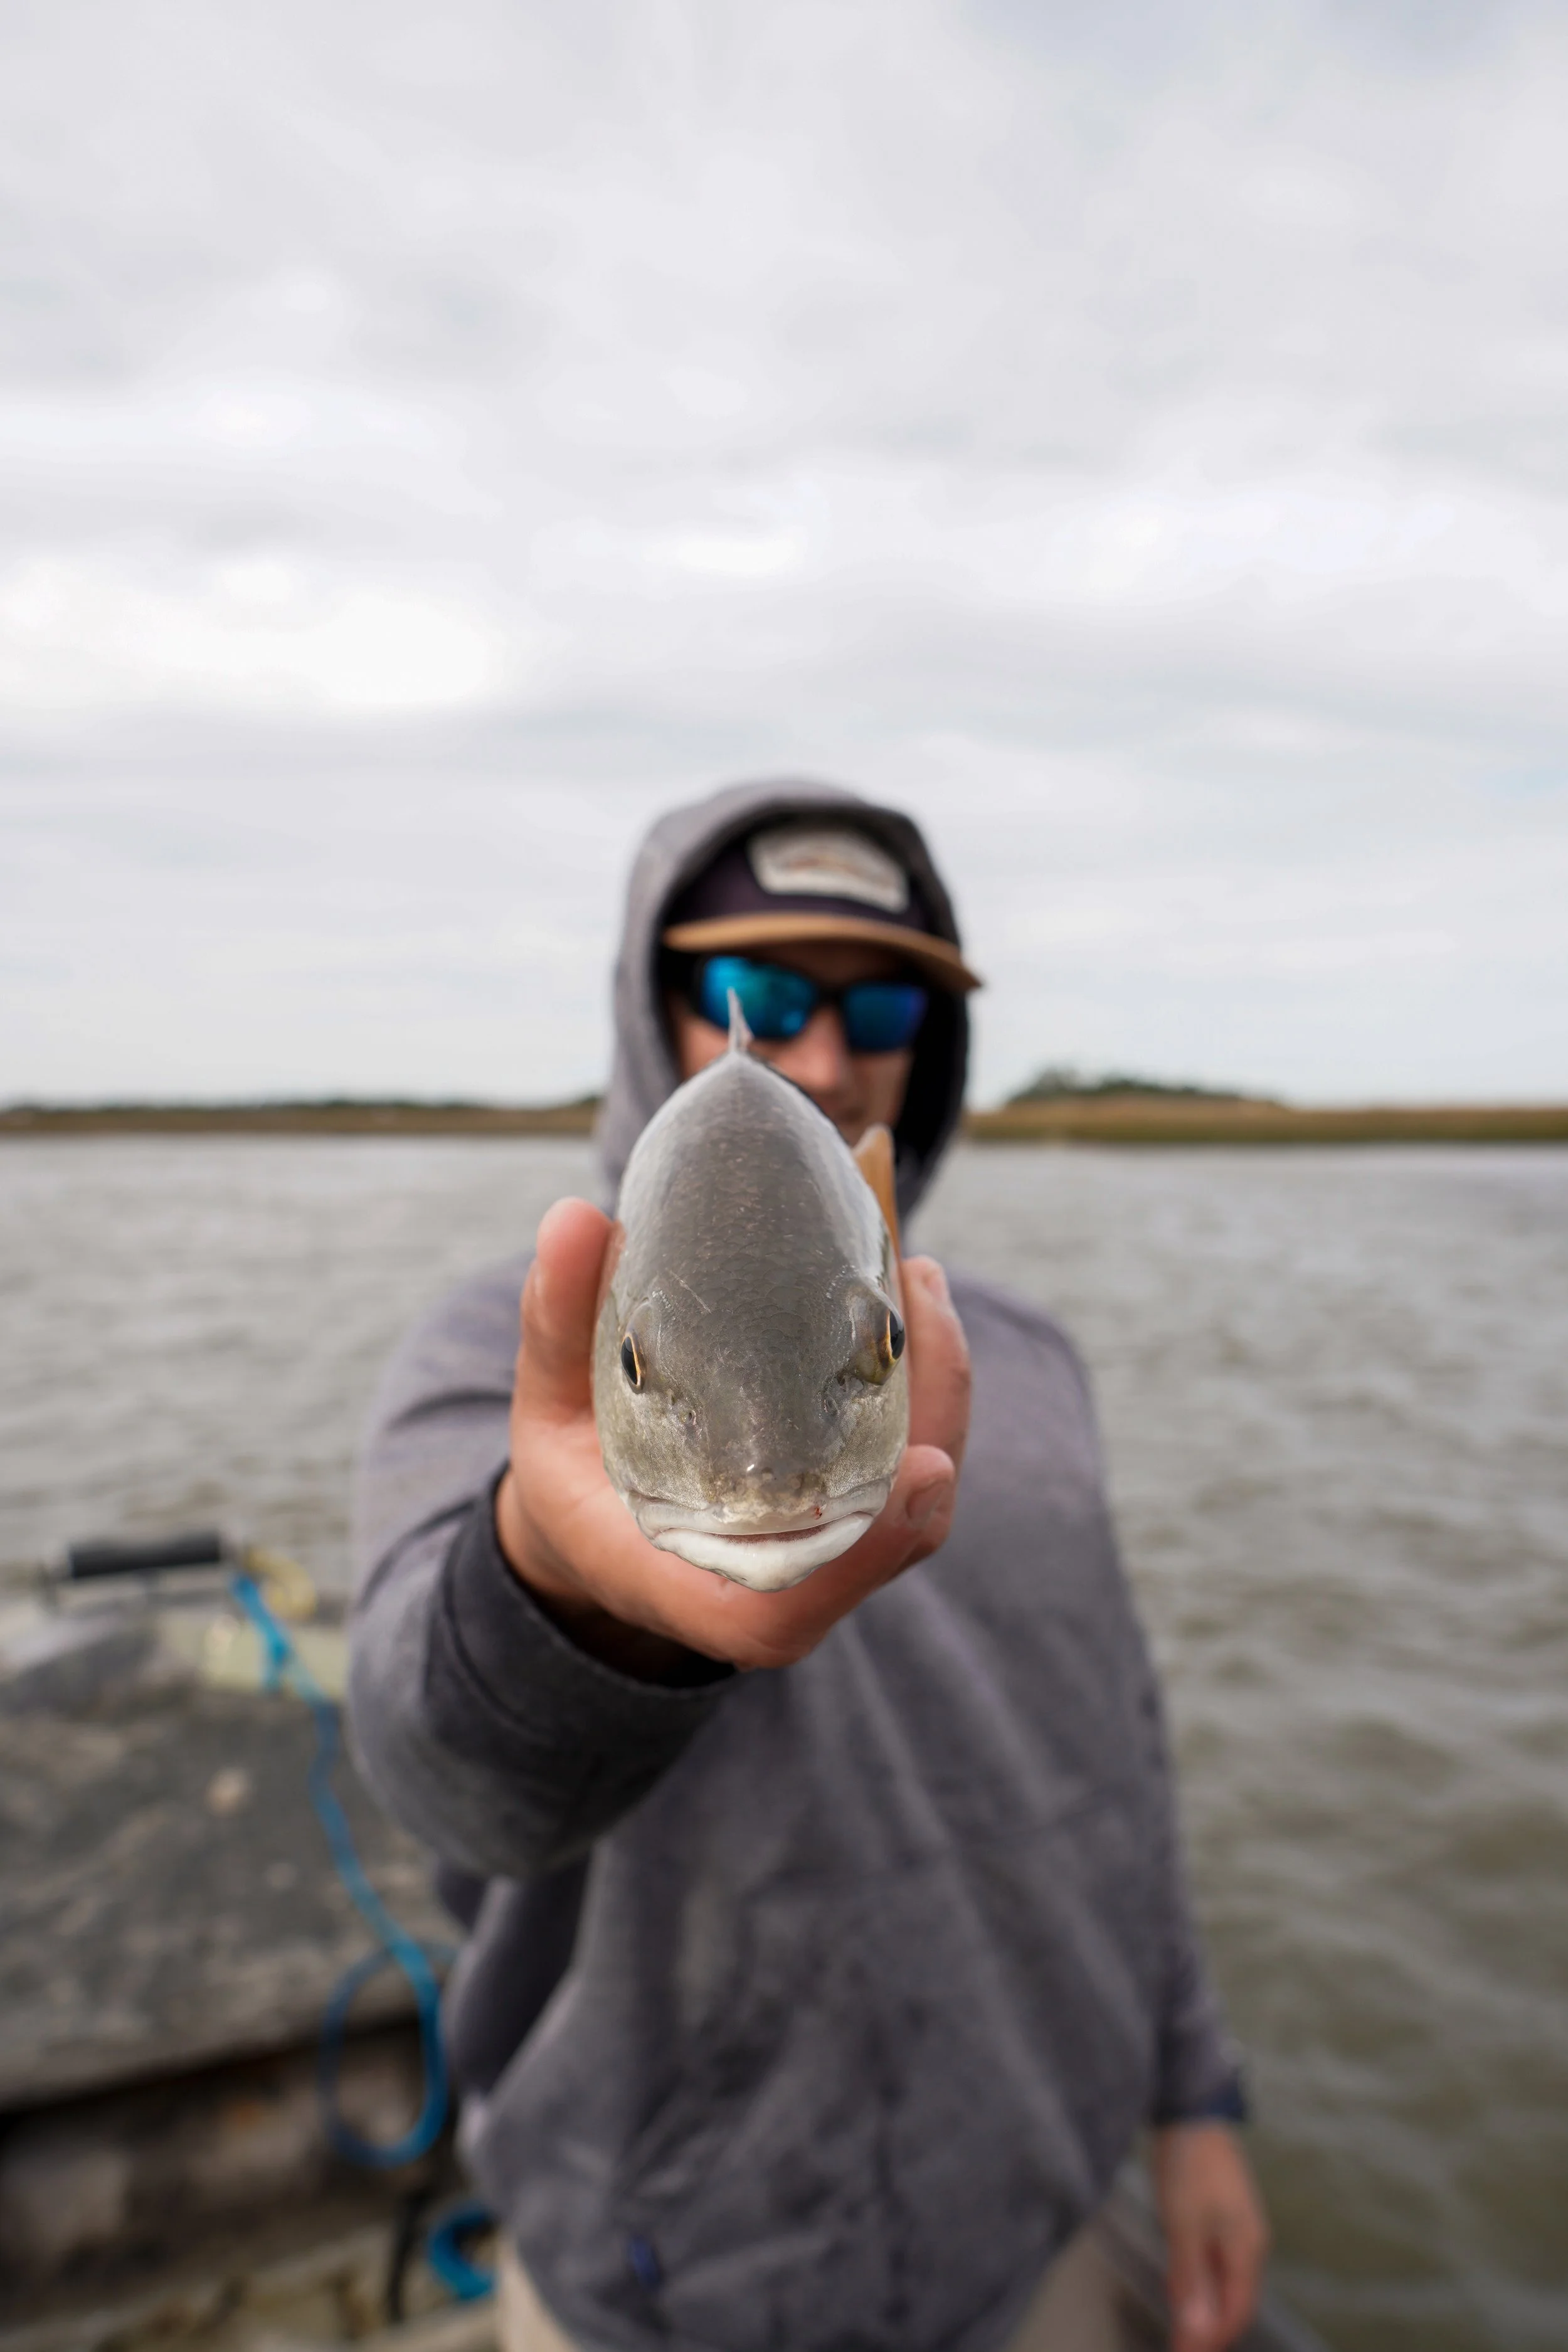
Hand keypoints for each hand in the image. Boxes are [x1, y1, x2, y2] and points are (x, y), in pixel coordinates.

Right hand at [495, 1197, 971, 1676]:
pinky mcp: (844, 1518)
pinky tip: (913, 1312)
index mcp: (684, 1587)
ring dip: (937, 1398)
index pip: (787, 1608)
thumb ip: (556, 1322)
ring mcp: (818, 1556)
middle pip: (884, 1540)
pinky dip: (924, 1400)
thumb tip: (572, 1220)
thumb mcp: (544, 1408)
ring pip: (912, 1505)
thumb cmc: (569, 1477)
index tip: (919, 1465)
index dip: (865, 1554)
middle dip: (928, 1426)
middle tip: (921, 1308)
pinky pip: (904, 1475)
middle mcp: (768, 1587)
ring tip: (921, 1285)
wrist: (594, 1522)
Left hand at [1154, 2123, 1268, 2351]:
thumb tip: (1197, 2332)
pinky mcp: (1221, 2214)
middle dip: (1210, 2330)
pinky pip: (1215, 2262)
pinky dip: (1201, 2283)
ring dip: (1205, 2308)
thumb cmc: (1189, 2168)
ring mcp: (1236, 2227)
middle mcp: (1249, 2243)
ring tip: (1180, 2330)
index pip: (1236, 2312)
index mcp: (1247, 2250)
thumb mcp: (1184, 2225)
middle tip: (1181, 2348)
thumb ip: (1190, 2279)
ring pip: (1224, 2282)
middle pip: (1234, 2301)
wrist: (1191, 2111)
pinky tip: (1182, 2288)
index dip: (1212, 2340)